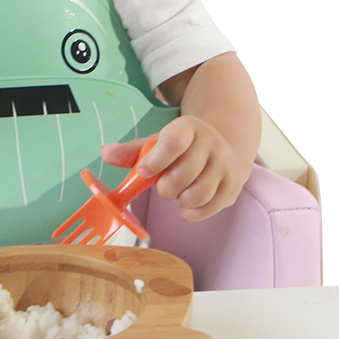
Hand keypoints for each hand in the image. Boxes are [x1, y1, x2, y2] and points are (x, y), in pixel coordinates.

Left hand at [100, 116, 246, 221]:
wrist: (223, 142)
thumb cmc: (182, 146)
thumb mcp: (157, 142)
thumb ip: (131, 151)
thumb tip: (105, 154)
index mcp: (188, 128)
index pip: (173, 142)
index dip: (155, 160)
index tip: (144, 171)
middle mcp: (211, 143)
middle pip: (183, 174)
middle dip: (165, 186)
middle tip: (163, 184)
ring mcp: (226, 165)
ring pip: (197, 194)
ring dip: (179, 199)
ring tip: (177, 191)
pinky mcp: (234, 186)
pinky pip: (208, 208)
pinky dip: (192, 211)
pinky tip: (187, 203)